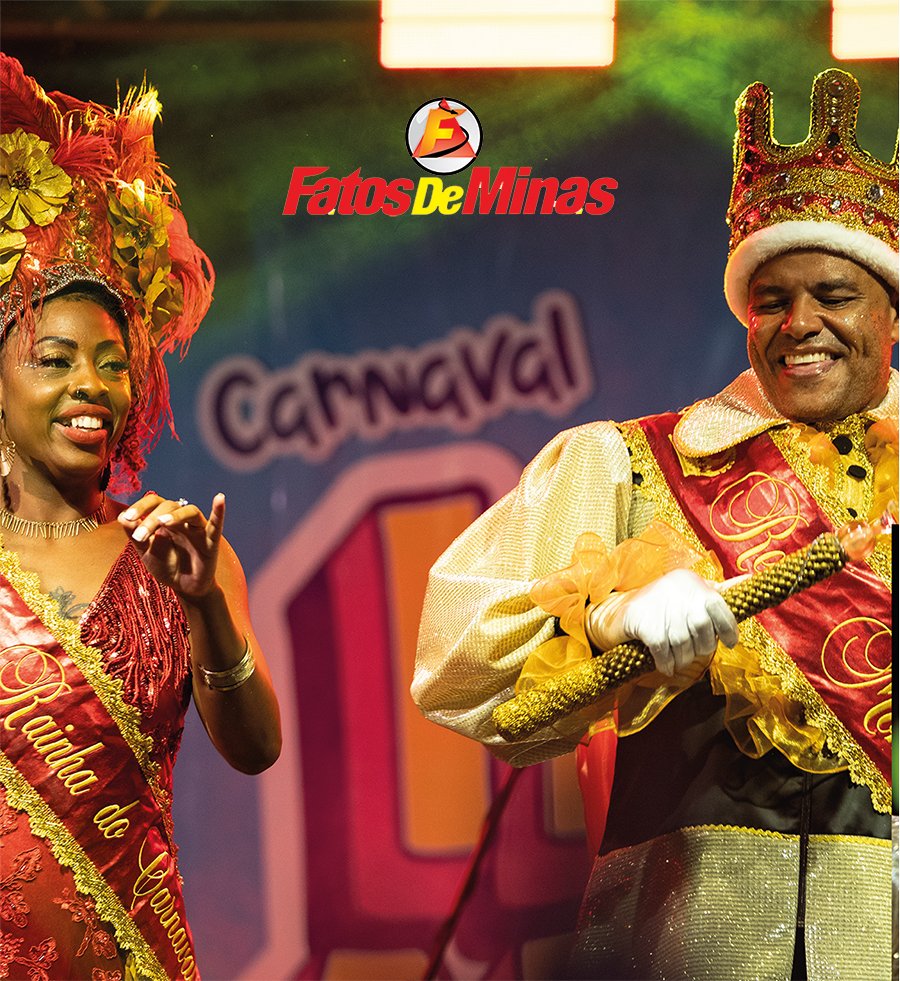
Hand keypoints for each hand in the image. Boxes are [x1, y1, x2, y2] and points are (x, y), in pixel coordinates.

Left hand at [117, 492, 225, 601]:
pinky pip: (216, 524)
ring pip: (190, 511)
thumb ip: (136, 535)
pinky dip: (219, 511)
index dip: (140, 506)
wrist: (183, 588)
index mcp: (165, 519)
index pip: (154, 502)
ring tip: (162, 523)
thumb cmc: (166, 567)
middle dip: (152, 519)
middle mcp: (182, 520)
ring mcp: (197, 529)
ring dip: (176, 515)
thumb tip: (123, 517)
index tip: (128, 517)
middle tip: (140, 536)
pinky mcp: (211, 541)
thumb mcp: (146, 552)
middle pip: (169, 506)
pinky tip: (220, 498)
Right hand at [586, 568, 738, 676]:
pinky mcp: (645, 625)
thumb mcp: (690, 589)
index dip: (728, 630)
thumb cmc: (663, 601)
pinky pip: (663, 651)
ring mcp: (662, 610)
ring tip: (678, 661)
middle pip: (703, 631)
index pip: (720, 608)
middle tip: (694, 652)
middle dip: (702, 647)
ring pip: (683, 644)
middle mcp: (679, 594)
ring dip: (683, 659)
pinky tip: (666, 667)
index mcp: (694, 584)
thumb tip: (750, 577)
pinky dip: (667, 663)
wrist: (620, 610)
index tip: (728, 643)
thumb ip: (718, 589)